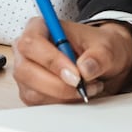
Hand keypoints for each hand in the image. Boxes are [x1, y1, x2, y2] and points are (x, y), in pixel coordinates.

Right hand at [12, 17, 131, 104]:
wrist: (101, 61)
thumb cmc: (98, 47)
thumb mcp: (106, 46)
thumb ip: (99, 56)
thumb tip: (84, 69)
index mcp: (38, 28)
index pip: (32, 43)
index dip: (51, 61)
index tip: (76, 75)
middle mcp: (26, 50)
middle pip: (25, 70)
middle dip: (57, 84)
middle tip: (82, 86)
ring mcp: (25, 71)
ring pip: (31, 91)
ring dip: (61, 96)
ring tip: (86, 87)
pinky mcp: (30, 90)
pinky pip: (38, 103)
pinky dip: (60, 103)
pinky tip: (75, 94)